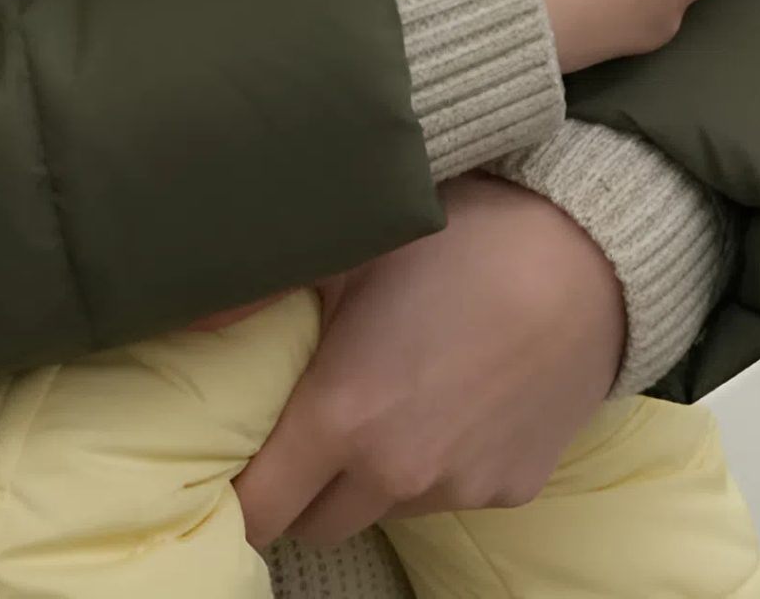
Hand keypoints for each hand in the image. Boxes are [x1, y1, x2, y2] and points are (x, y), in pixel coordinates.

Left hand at [233, 175, 623, 547]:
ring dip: (368, 474)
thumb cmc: (455, 238)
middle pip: (315, 521)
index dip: (235, 494)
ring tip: (383, 390)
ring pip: (382, 508)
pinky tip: (447, 394)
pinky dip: (435, 464)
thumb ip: (257, 287)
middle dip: (299, 486)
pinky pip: (448, 495)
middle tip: (301, 420)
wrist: (584, 258)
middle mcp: (396, 474)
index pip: (258, 509)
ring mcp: (457, 491)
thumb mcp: (348, 244)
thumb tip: (175, 312)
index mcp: (342, 419)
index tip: (227, 464)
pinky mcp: (509, 491)